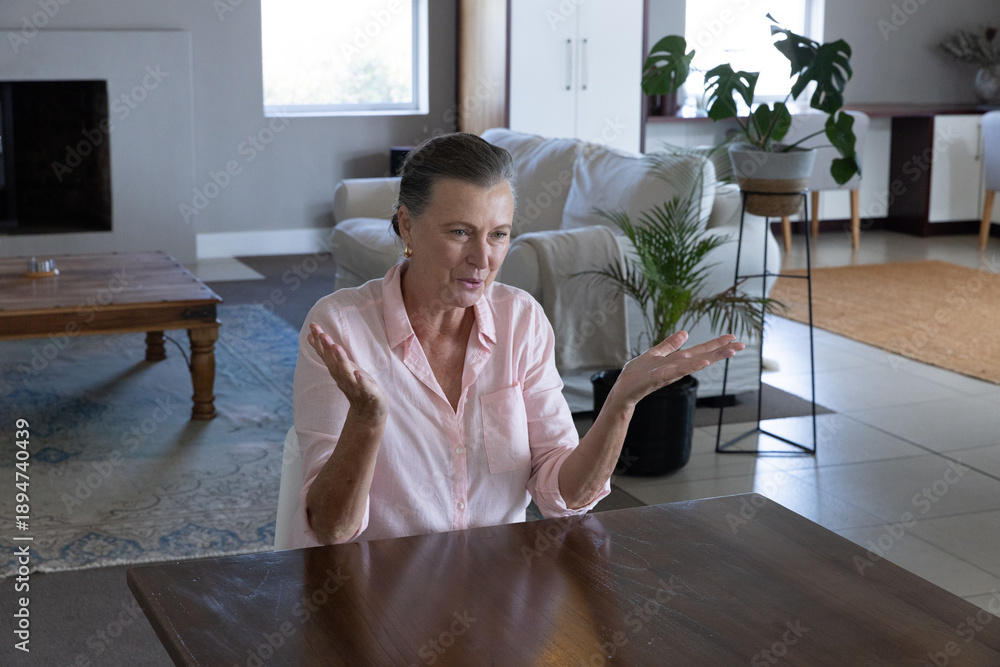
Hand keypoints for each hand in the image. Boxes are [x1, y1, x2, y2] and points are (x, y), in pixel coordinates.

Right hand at [307, 323, 387, 421]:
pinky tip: (358, 374)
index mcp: (337, 370)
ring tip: (336, 347)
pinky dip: (360, 380)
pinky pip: (364, 386)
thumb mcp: (341, 368)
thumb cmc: (356, 386)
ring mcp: (355, 385)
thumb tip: (313, 336)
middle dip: (327, 347)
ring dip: (341, 360)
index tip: (313, 326)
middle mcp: (343, 377)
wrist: (368, 413)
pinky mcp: (369, 393)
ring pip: (346, 371)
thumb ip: (328, 354)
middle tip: (321, 334)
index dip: (319, 341)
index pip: (326, 354)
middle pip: (333, 361)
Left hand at [612, 331, 744, 408]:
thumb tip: (685, 332)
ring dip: (713, 357)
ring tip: (730, 351)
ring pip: (695, 363)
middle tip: (742, 344)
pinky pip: (678, 371)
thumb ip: (669, 344)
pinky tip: (704, 362)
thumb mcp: (654, 354)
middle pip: (703, 356)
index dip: (716, 344)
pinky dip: (692, 366)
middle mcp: (677, 367)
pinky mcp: (659, 378)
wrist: (623, 391)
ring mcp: (670, 373)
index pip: (700, 351)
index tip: (733, 337)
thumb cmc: (637, 374)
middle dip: (722, 350)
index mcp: (677, 361)